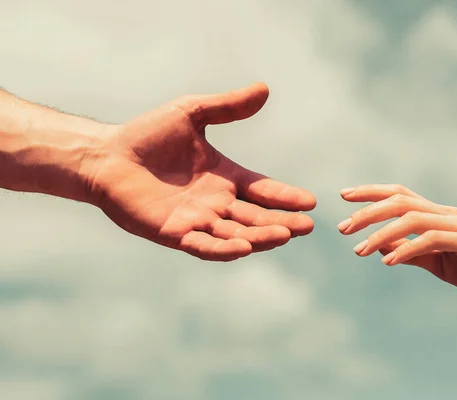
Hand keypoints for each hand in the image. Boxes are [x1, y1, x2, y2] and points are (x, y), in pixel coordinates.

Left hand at [84, 83, 315, 260]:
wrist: (107, 155)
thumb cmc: (147, 134)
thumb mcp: (192, 113)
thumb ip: (227, 107)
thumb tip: (264, 89)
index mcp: (224, 177)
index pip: (262, 190)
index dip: (285, 196)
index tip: (311, 200)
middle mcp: (216, 203)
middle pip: (256, 217)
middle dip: (283, 222)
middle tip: (308, 226)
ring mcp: (197, 220)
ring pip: (236, 234)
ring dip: (261, 237)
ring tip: (286, 234)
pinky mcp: (175, 233)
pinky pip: (204, 245)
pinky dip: (224, 249)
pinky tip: (244, 247)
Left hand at [337, 184, 456, 303]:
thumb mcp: (440, 263)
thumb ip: (413, 253)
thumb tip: (382, 248)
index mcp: (439, 215)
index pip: (400, 194)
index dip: (371, 192)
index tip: (343, 195)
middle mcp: (448, 213)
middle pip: (400, 201)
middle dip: (367, 212)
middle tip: (341, 228)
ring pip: (412, 218)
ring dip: (381, 233)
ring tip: (358, 250)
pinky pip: (433, 240)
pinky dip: (407, 248)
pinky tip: (388, 261)